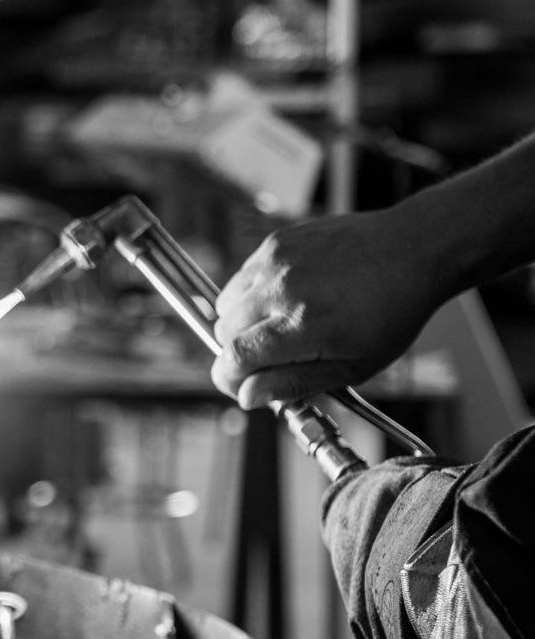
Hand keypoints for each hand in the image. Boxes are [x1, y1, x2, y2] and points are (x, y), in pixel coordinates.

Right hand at [210, 207, 447, 408]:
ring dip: (242, 321)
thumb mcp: (354, 365)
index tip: (240, 386)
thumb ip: (294, 383)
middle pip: (223, 331)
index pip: (234, 358)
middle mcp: (281, 290)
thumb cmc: (391, 312)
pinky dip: (253, 293)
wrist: (414, 249)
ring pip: (226, 303)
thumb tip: (248, 397)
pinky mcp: (276, 242)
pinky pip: (242, 277)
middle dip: (239, 351)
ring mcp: (275, 261)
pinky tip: (287, 297)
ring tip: (279, 324)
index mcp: (302, 325)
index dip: (229, 378)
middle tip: (271, 357)